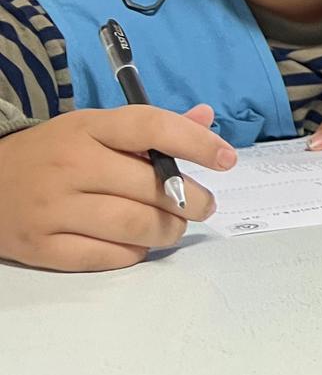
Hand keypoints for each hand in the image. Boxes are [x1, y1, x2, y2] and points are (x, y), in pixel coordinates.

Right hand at [0, 104, 234, 271]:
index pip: (150, 126)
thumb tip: (206, 118)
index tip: (227, 158)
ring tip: (176, 227)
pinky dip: (133, 253)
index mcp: (87, 128)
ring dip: (169, 230)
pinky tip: (138, 244)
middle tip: (205, 206)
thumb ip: (150, 127)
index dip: (196, 142)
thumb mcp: (93, 128)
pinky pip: (105, 256)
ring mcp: (53, 207)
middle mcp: (70, 165)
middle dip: (192, 201)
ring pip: (134, 225)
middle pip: (150, 186)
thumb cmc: (52, 154)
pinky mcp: (40, 247)